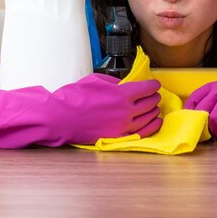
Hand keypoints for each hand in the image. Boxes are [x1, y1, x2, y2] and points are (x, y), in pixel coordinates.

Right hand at [0, 73, 162, 147]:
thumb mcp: (97, 81)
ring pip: (149, 117)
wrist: (61, 118)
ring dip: (154, 110)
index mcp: (122, 94)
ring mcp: (123, 126)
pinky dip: (152, 126)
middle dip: (154, 97)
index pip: (147, 88)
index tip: (154, 83)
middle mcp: (127, 111)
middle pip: (150, 103)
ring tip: (154, 106)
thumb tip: (125, 86)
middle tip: (153, 94)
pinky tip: (156, 122)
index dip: (153, 84)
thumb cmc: (75, 97)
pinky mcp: (118, 137)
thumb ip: (115, 83)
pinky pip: (143, 132)